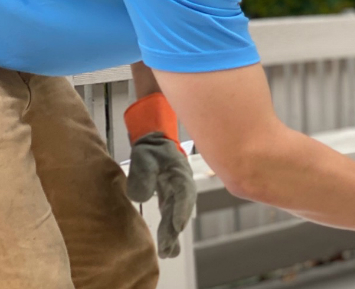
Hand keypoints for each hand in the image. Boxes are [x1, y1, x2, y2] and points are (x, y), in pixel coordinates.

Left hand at [124, 93, 196, 258]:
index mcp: (180, 174)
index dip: (180, 213)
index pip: (183, 197)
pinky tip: (167, 236)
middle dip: (174, 230)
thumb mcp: (144, 155)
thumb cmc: (151, 143)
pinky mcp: (170, 191)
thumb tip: (140, 198)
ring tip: (169, 252)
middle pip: (180, 210)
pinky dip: (170, 224)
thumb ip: (142, 175)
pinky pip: (172, 210)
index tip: (176, 228)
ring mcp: (177, 188)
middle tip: (168, 251)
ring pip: (177, 212)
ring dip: (173, 231)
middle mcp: (182, 184)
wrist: (154, 134)